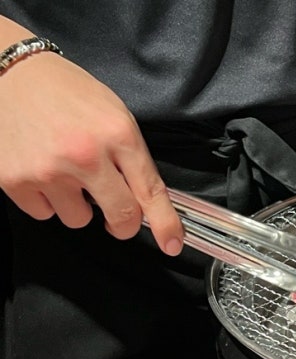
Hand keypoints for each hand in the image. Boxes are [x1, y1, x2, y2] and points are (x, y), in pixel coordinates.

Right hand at [0, 51, 183, 254]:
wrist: (7, 71)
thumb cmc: (65, 92)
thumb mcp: (113, 114)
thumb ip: (132, 158)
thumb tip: (148, 202)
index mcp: (117, 134)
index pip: (150, 191)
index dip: (165, 225)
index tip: (172, 244)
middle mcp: (85, 155)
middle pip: (121, 217)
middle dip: (122, 223)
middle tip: (114, 210)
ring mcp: (50, 170)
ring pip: (79, 220)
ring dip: (77, 205)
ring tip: (65, 173)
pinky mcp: (16, 180)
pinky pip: (44, 214)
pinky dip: (46, 200)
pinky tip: (42, 172)